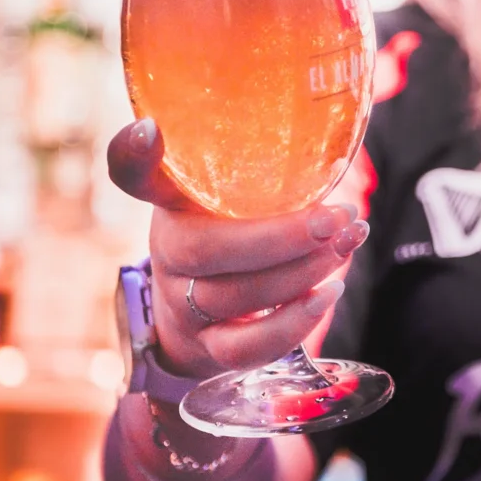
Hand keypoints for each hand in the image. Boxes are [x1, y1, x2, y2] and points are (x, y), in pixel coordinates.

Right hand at [107, 118, 368, 378]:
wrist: (197, 318)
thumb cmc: (231, 236)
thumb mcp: (231, 196)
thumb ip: (261, 168)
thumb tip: (335, 137)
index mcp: (172, 203)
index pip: (135, 176)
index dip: (133, 156)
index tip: (149, 131)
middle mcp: (168, 252)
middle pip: (203, 249)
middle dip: (280, 237)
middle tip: (335, 216)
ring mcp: (181, 304)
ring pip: (232, 296)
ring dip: (302, 272)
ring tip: (346, 242)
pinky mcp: (207, 348)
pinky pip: (246, 347)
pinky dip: (293, 323)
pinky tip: (329, 292)